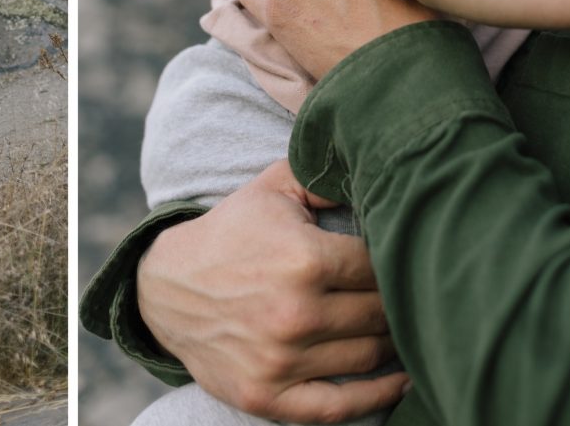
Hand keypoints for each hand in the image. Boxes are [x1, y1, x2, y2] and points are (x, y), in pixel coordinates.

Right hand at [137, 160, 405, 422]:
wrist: (165, 287)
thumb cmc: (229, 234)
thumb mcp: (271, 189)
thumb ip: (324, 175)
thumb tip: (377, 168)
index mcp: (303, 259)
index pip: (379, 266)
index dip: (394, 259)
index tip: (398, 256)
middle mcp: (296, 313)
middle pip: (381, 313)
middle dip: (397, 300)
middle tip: (404, 291)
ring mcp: (282, 360)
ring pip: (370, 355)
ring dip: (392, 342)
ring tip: (397, 325)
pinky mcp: (269, 396)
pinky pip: (342, 407)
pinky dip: (379, 396)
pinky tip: (400, 380)